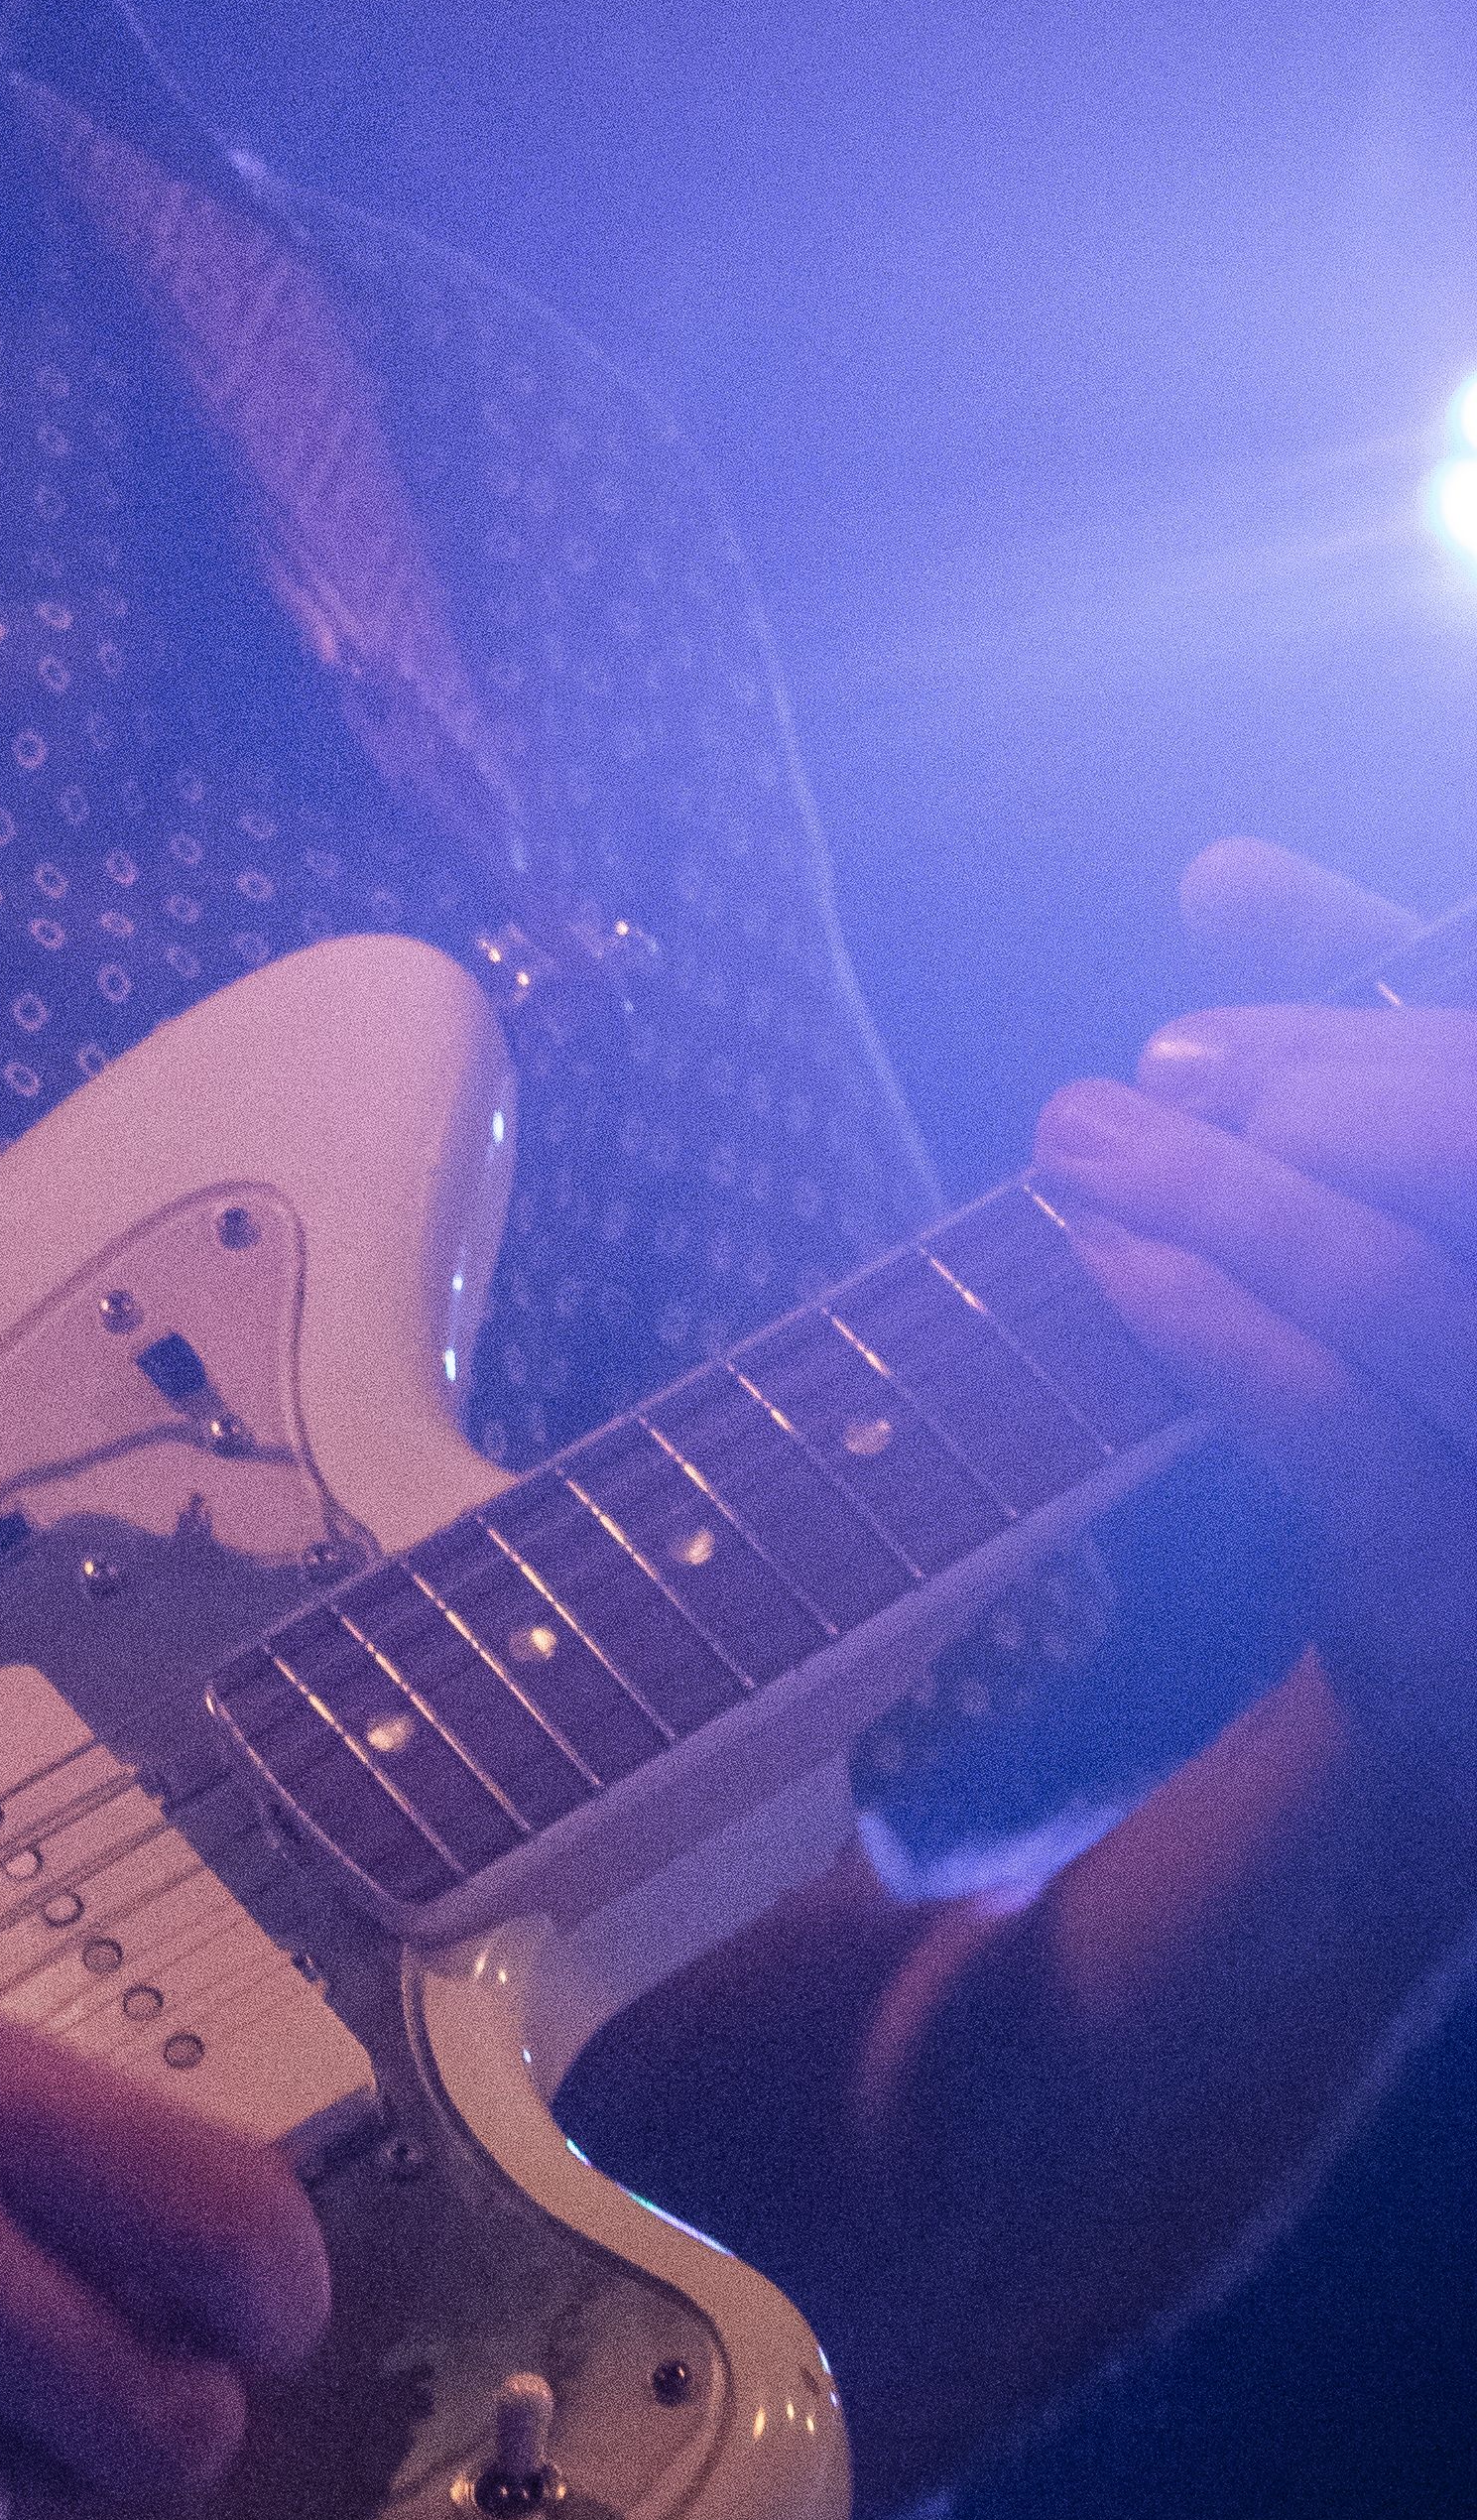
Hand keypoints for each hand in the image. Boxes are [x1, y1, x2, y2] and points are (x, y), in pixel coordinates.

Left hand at [1031, 838, 1476, 1804]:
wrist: (1447, 1643)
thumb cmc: (1416, 1380)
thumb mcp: (1392, 1196)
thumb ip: (1346, 1038)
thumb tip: (1219, 876)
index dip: (1355, 1037)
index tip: (1186, 1037)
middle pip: (1471, 1155)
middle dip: (1309, 1102)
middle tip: (1139, 1083)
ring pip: (1408, 1293)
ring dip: (1228, 1203)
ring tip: (1081, 1151)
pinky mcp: (1457, 1557)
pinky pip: (1346, 1420)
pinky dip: (1220, 1326)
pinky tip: (1114, 1265)